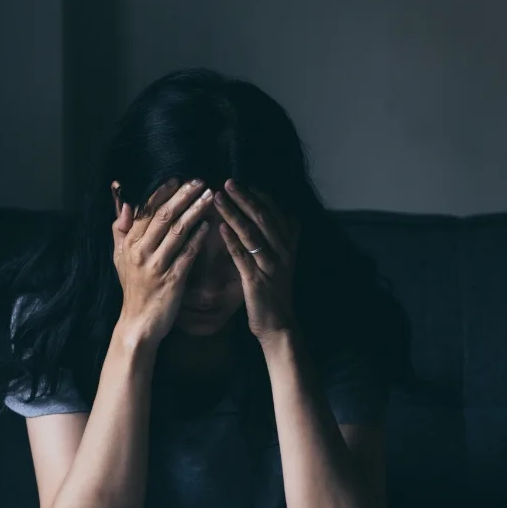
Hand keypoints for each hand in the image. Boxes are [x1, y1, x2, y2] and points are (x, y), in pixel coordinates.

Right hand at [112, 177, 212, 345]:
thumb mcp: (120, 257)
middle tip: (199, 182)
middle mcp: (141, 252)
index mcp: (129, 244)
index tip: (178, 178)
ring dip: (194, 212)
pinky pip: (187, 254)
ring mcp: (156, 266)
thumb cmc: (133, 288)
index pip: (146, 210)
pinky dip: (197, 239)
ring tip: (208, 198)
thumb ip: (121, 229)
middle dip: (182, 196)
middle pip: (162, 216)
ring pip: (176, 232)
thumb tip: (125, 202)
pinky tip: (208, 226)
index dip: (162, 192)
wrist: (138, 323)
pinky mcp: (172, 280)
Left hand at [214, 179, 301, 343]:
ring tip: (217, 198)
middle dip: (244, 197)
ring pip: (252, 233)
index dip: (259, 195)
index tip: (243, 181)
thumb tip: (274, 213)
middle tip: (227, 182)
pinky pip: (243, 256)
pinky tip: (218, 227)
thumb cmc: (275, 292)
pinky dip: (231, 240)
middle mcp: (283, 252)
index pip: (276, 211)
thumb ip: (280, 238)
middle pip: (263, 217)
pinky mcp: (257, 281)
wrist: (279, 325)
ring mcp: (271, 266)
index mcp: (289, 245)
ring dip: (233, 213)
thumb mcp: (283, 261)